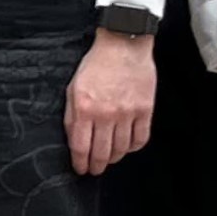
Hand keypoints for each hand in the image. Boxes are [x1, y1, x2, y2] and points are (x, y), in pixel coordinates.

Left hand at [66, 27, 155, 174]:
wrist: (123, 45)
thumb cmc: (96, 65)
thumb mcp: (73, 88)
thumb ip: (72, 115)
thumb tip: (74, 139)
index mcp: (84, 108)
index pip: (80, 147)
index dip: (80, 163)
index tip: (80, 169)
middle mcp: (106, 114)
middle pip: (101, 153)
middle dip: (96, 166)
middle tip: (95, 170)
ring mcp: (127, 113)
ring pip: (121, 149)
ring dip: (114, 158)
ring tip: (109, 158)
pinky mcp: (145, 110)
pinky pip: (141, 139)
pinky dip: (133, 147)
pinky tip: (127, 147)